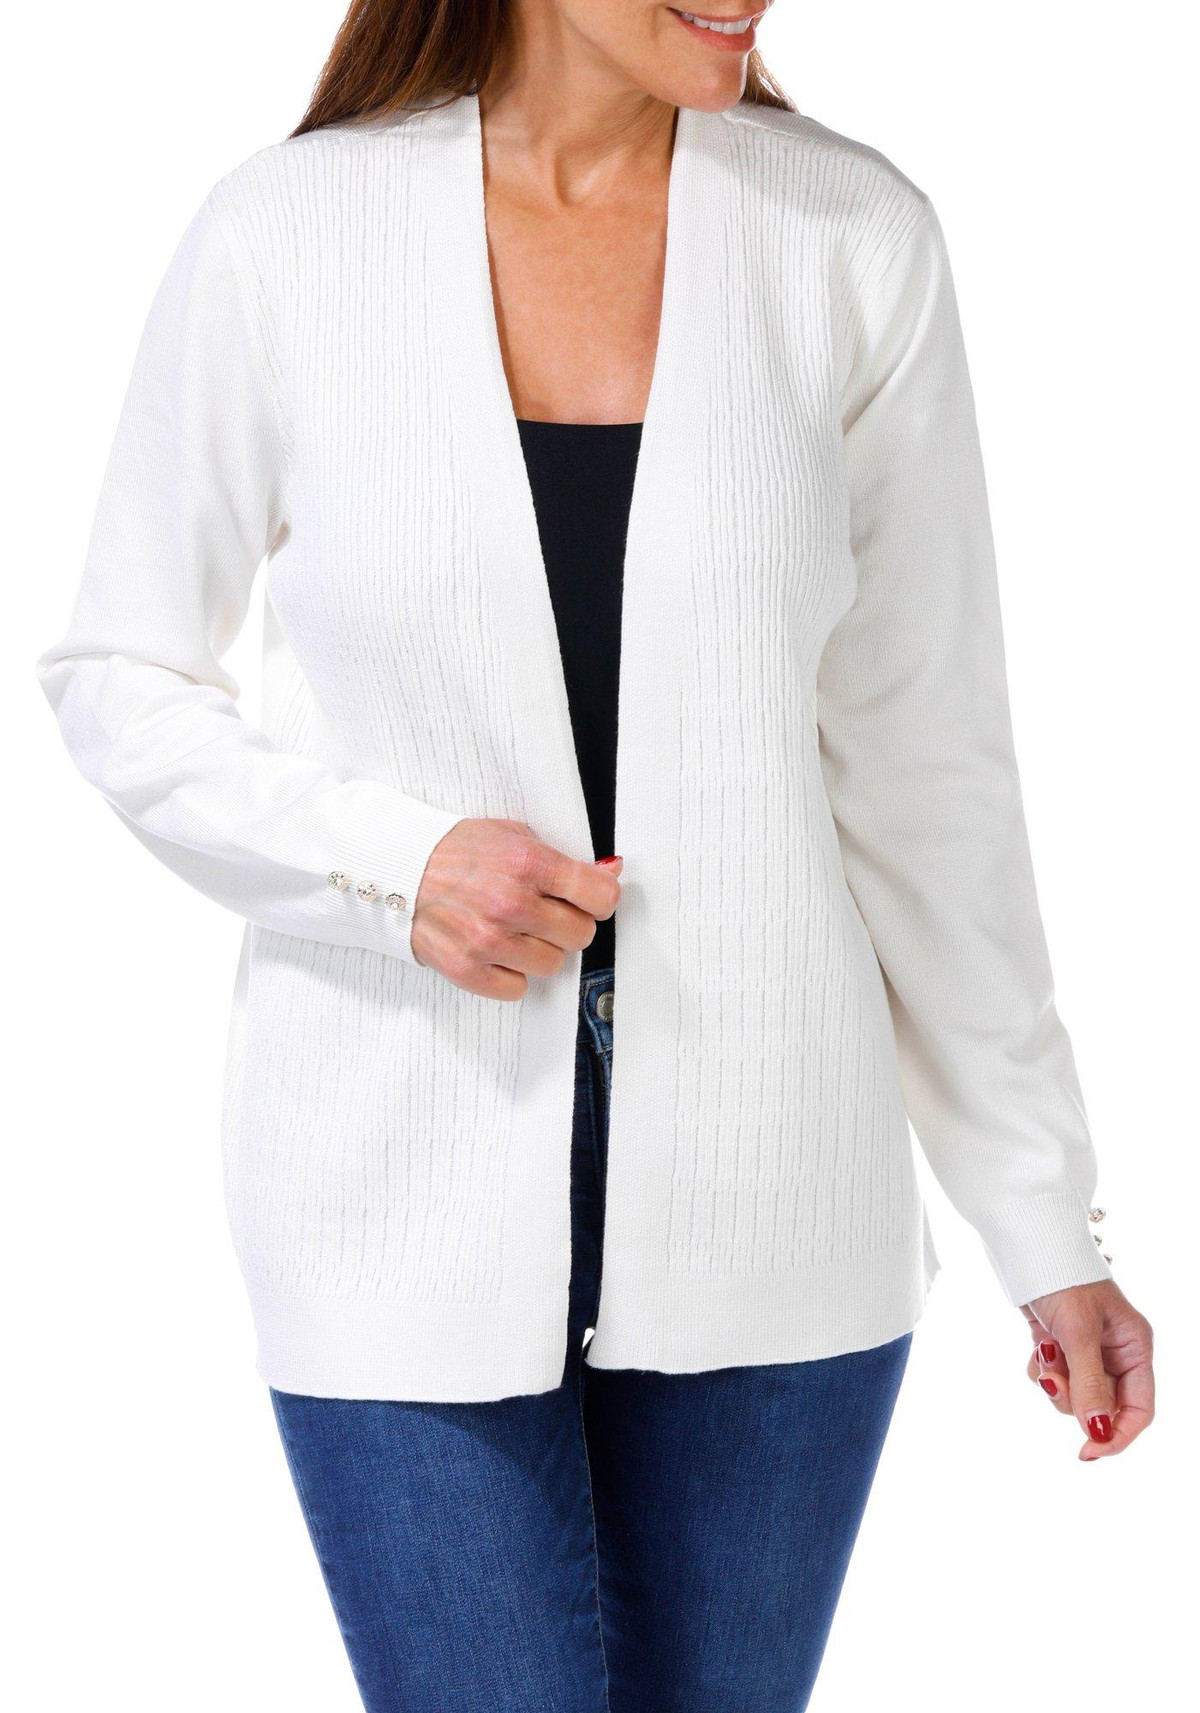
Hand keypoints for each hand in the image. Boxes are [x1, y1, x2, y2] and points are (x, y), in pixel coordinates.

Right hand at [410, 818, 621, 999]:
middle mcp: (510, 903)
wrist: (397, 869)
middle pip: (580, 935)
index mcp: (527, 863)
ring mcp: (487, 939)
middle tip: (545, 912)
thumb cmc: (455, 851)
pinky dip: (512, 974)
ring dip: (540, 950)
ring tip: (517, 930)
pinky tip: (498, 950)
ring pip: (552, 964)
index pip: (600, 896)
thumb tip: (610, 872)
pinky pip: (517, 988)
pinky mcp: (467, 969)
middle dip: (568, 923)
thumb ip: (563, 858)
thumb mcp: (513, 835)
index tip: (589, 898)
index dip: (599, 898)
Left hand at [1023, 1279, 1153, 1460]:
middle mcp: (1116, 1351)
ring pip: (1074, 1394)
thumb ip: (1090, 1384)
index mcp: (1135, 1347)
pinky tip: (1036, 1344)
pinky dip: (1041, 1369)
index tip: (1087, 1451)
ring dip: (1054, 1382)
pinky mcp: (1060, 1344)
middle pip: (1103, 1406)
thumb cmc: (1063, 1279)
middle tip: (1051, 1379)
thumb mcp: (1078, 1333)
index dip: (1117, 1434)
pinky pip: (1054, 1376)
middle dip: (1075, 1399)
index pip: (1139, 1409)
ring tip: (1043, 1351)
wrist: (1028, 1244)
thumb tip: (1097, 1432)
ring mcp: (1087, 1349)